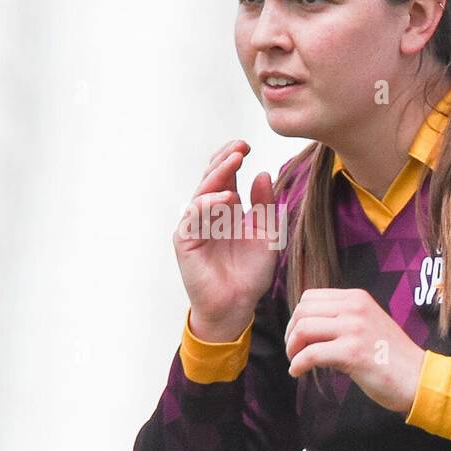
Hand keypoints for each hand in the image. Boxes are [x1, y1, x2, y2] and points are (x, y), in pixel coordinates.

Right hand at [173, 140, 278, 341]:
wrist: (237, 306)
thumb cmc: (249, 274)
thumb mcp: (265, 235)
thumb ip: (264, 206)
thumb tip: (262, 174)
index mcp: (226, 208)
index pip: (225, 175)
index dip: (233, 157)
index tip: (247, 145)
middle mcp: (208, 213)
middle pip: (211, 178)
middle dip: (224, 159)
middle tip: (240, 147)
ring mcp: (194, 226)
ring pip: (201, 192)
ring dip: (217, 175)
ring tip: (234, 161)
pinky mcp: (186, 241)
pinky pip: (193, 217)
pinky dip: (208, 204)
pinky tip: (226, 197)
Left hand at [283, 288, 425, 415]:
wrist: (417, 377)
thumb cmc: (391, 355)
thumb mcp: (368, 323)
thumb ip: (342, 319)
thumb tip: (306, 326)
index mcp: (357, 298)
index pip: (311, 297)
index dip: (297, 317)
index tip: (297, 335)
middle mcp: (355, 307)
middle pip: (302, 311)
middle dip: (290, 332)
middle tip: (292, 351)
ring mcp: (354, 328)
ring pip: (303, 329)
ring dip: (292, 348)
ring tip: (295, 362)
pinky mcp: (352, 352)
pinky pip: (310, 354)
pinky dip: (298, 364)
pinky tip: (298, 372)